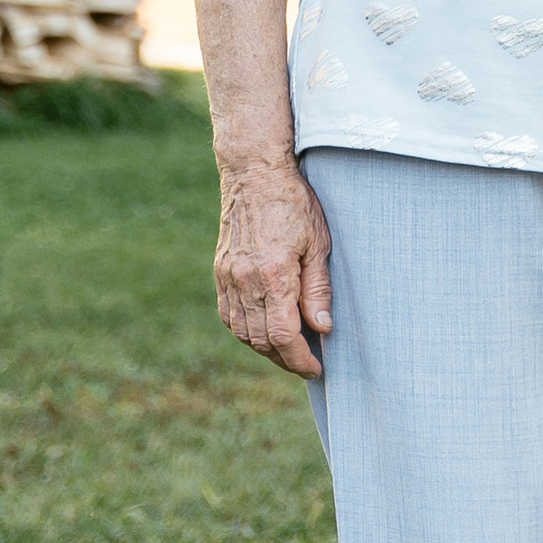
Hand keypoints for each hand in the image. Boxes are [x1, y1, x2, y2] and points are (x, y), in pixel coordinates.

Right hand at [215, 155, 334, 379]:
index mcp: (273, 275)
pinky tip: (264, 329)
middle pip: (262, 341)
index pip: (284, 337)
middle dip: (286, 359)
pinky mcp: (220, 272)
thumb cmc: (293, 203)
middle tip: (307, 362)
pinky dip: (246, 330)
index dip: (300, 360)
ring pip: (242, 332)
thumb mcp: (318, 243)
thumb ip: (318, 289)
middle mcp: (245, 281)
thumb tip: (322, 329)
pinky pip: (229, 316)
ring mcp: (228, 277)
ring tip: (289, 349)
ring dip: (265, 348)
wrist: (253, 173)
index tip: (316, 369)